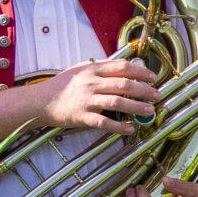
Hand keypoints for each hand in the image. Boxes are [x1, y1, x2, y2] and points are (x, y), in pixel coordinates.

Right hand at [37, 58, 159, 134]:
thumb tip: (123, 66)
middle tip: (157, 95)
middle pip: (124, 84)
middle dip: (145, 90)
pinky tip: (130, 129)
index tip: (153, 77)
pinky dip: (119, 126)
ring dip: (137, 107)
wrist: (39, 101)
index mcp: (93, 70)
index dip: (141, 71)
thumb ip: (100, 68)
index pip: (123, 67)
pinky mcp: (82, 116)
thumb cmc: (62, 85)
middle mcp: (91, 83)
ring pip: (118, 102)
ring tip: (150, 111)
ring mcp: (87, 100)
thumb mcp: (80, 69)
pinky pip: (104, 122)